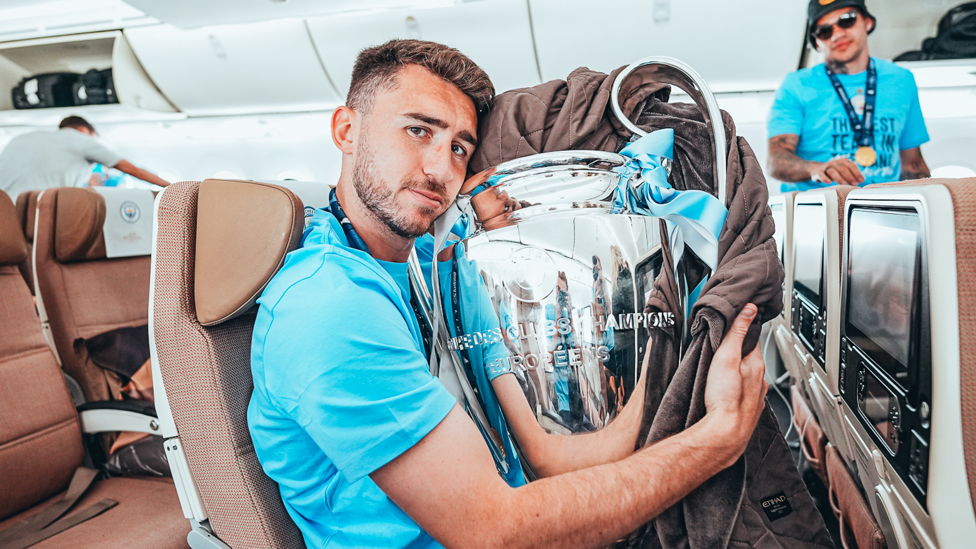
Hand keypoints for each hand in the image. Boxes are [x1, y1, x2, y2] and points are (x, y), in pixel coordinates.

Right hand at [701, 304, 766, 462]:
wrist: (724, 434)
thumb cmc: (724, 398)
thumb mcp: (726, 357)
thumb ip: (737, 332)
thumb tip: (750, 309)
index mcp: (756, 365)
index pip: (751, 339)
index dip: (740, 332)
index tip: (730, 327)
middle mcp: (760, 381)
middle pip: (748, 359)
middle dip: (736, 353)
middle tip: (719, 351)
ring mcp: (755, 397)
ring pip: (746, 378)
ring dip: (736, 373)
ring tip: (719, 372)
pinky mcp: (747, 411)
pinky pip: (742, 394)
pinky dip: (734, 389)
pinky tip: (723, 392)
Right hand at [811, 157, 863, 185]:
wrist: (816, 169)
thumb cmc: (833, 171)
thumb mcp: (843, 170)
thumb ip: (851, 174)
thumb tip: (861, 180)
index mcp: (842, 161)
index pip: (851, 166)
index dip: (857, 173)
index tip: (861, 180)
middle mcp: (834, 163)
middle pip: (843, 168)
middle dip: (849, 176)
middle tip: (854, 184)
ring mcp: (826, 167)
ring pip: (832, 171)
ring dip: (839, 177)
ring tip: (844, 183)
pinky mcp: (818, 172)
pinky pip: (821, 174)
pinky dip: (825, 178)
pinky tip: (829, 182)